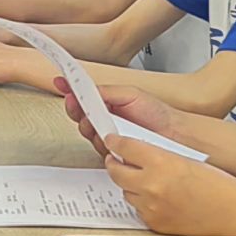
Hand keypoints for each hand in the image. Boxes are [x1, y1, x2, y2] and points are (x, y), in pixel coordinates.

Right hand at [61, 82, 183, 162]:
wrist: (174, 134)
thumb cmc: (157, 114)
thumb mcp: (130, 95)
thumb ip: (106, 92)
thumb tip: (87, 89)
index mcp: (109, 104)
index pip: (84, 97)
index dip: (71, 91)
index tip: (60, 82)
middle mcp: (106, 121)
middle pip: (80, 116)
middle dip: (75, 109)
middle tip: (74, 103)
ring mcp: (109, 137)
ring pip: (87, 133)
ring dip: (88, 126)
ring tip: (97, 121)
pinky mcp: (114, 153)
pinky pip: (99, 148)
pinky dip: (100, 141)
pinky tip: (108, 136)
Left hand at [103, 135, 235, 235]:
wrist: (234, 213)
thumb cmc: (219, 186)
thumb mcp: (187, 159)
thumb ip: (159, 156)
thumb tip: (138, 155)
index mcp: (161, 162)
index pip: (125, 147)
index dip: (115, 143)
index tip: (112, 142)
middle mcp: (152, 184)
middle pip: (116, 171)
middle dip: (114, 164)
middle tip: (116, 160)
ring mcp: (151, 206)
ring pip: (126, 192)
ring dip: (130, 185)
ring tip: (144, 182)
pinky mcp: (154, 223)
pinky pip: (138, 210)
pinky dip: (143, 204)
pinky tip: (158, 200)